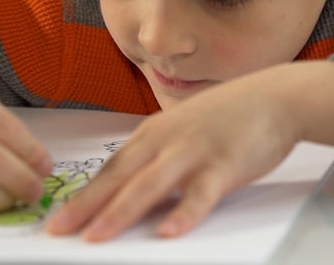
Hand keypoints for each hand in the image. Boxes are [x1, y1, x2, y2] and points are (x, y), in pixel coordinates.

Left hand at [45, 60, 333, 241]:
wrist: (276, 96)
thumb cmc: (231, 115)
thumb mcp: (185, 129)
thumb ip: (159, 154)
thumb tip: (131, 188)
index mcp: (154, 133)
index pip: (111, 168)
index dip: (82, 195)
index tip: (57, 218)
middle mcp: (168, 141)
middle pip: (120, 178)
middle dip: (86, 206)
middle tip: (57, 231)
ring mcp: (195, 152)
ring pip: (151, 186)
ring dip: (121, 212)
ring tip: (97, 237)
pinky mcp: (225, 165)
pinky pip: (202, 195)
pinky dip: (185, 213)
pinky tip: (169, 232)